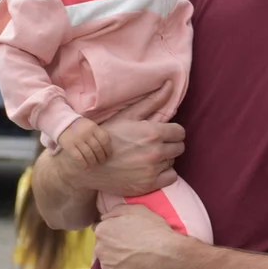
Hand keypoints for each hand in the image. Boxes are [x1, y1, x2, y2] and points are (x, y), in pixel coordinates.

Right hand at [57, 82, 184, 196]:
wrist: (87, 165)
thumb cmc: (107, 136)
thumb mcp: (128, 116)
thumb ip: (153, 101)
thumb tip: (170, 84)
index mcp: (152, 133)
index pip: (180, 132)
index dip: (172, 132)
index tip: (162, 133)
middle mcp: (155, 152)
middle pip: (179, 147)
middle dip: (169, 144)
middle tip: (154, 145)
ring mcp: (152, 170)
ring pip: (173, 162)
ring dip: (165, 159)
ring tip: (147, 156)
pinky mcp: (148, 185)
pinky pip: (171, 178)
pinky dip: (164, 175)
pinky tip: (151, 169)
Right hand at [57, 117, 110, 166]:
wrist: (62, 123)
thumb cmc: (81, 126)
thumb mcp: (91, 126)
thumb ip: (99, 133)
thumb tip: (109, 146)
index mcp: (93, 127)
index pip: (104, 140)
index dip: (108, 149)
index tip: (109, 156)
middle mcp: (86, 133)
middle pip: (97, 148)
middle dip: (101, 157)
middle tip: (102, 162)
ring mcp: (77, 139)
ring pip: (88, 153)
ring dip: (93, 161)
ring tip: (95, 165)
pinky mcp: (68, 146)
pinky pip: (78, 157)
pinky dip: (83, 163)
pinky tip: (86, 168)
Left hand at [95, 204, 184, 268]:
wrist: (168, 256)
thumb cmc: (155, 230)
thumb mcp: (139, 209)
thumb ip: (117, 211)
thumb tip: (104, 217)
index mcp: (103, 230)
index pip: (101, 231)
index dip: (115, 233)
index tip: (126, 236)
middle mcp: (99, 249)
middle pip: (103, 248)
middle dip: (114, 248)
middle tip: (133, 248)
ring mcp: (104, 267)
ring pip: (108, 264)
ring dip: (118, 263)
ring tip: (137, 262)